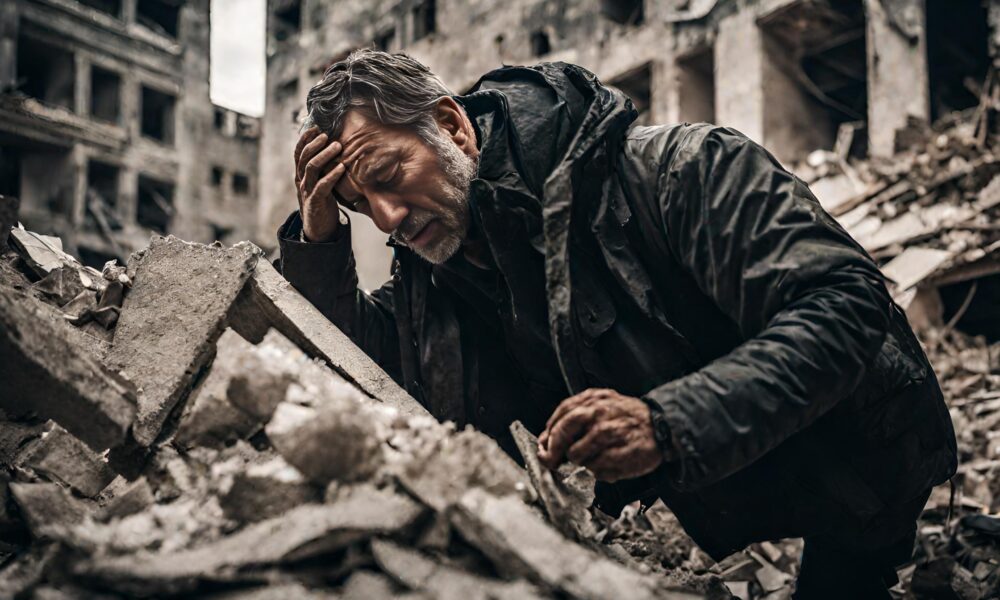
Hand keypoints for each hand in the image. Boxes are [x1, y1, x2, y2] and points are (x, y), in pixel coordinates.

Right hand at [294, 126, 346, 241]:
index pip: (298, 153)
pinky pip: (322, 185)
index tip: (315, 128)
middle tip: (327, 135)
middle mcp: (301, 181)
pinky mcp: (315, 201)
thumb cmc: (322, 203)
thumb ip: (323, 170)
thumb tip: (336, 151)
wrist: (318, 230)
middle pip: (304, 157)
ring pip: (311, 168)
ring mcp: (307, 191)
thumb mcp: (320, 183)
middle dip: (315, 144)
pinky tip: (342, 167)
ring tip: (337, 146)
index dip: (305, 139)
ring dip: (324, 155)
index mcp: (301, 175)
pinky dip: (332, 175)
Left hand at [537, 388, 662, 482]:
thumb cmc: (627, 419)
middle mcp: (599, 412)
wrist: (662, 426)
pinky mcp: (622, 453)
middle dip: (554, 451)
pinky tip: (610, 464)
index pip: (560, 417)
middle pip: (563, 433)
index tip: (544, 449)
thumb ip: (575, 418)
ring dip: (581, 461)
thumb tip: (547, 441)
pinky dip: (599, 471)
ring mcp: (610, 433)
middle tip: (553, 462)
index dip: (548, 436)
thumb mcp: (601, 406)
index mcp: (592, 399)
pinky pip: (597, 469)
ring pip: (577, 455)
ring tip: (596, 458)